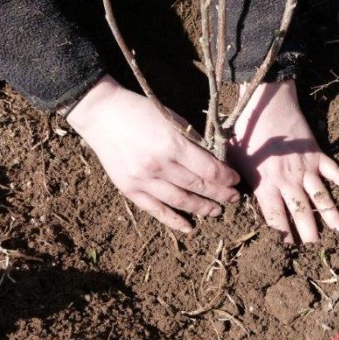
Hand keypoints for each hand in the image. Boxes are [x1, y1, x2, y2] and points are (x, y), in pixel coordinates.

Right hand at [66, 75, 240, 231]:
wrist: (102, 114)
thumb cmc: (141, 111)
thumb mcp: (172, 119)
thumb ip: (192, 142)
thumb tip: (214, 161)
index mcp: (172, 144)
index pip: (208, 168)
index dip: (226, 177)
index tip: (236, 180)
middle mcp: (158, 165)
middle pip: (198, 186)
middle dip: (220, 194)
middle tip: (234, 198)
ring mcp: (143, 180)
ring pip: (180, 201)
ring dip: (202, 208)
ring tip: (217, 211)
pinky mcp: (129, 189)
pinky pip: (156, 210)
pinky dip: (174, 221)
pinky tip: (189, 227)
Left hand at [228, 80, 338, 243]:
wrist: (266, 104)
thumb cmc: (245, 132)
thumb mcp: (233, 159)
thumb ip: (237, 182)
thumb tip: (234, 200)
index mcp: (266, 183)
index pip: (276, 217)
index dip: (282, 235)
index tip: (287, 249)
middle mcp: (288, 180)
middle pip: (302, 213)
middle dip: (309, 234)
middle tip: (315, 251)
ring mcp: (306, 168)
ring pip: (322, 198)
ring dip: (332, 218)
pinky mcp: (318, 155)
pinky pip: (337, 173)